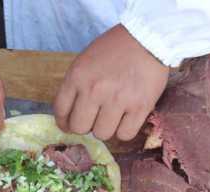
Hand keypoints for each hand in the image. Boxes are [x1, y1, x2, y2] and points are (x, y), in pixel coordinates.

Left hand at [54, 24, 168, 140]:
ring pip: (102, 134)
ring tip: (113, 116)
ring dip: (106, 128)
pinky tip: (126, 119)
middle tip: (94, 118)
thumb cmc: (114, 49)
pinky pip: (125, 134)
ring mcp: (118, 100)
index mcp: (77, 77)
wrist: (148, 37)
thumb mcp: (85, 61)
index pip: (61, 111)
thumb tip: (69, 114)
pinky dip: (124, 130)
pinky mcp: (140, 107)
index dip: (64, 122)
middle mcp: (94, 90)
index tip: (69, 124)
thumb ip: (75, 85)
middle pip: (79, 128)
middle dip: (85, 125)